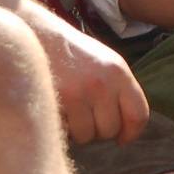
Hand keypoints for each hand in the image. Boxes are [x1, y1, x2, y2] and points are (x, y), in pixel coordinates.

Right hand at [17, 0, 149, 144]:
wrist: (35, 35)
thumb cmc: (70, 53)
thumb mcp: (103, 63)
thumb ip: (118, 91)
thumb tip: (128, 130)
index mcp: (118, 72)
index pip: (138, 115)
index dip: (131, 133)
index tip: (121, 138)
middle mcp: (101, 83)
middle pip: (110, 130)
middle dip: (97, 129)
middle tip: (84, 113)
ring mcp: (77, 94)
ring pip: (87, 136)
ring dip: (77, 130)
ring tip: (68, 107)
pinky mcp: (55, 103)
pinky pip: (65, 133)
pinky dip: (61, 127)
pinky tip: (56, 108)